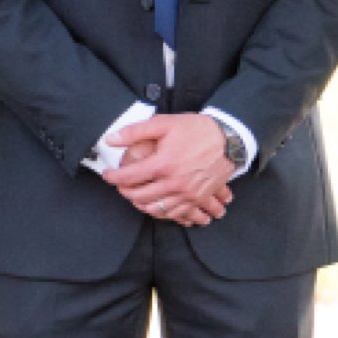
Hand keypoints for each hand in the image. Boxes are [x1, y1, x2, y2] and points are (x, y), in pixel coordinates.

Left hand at [101, 113, 234, 224]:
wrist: (229, 140)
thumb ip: (135, 131)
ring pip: (156, 209)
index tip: (108, 175)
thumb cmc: (198, 130)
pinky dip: (163, 213)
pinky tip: (157, 207)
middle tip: (121, 186)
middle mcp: (174, 182)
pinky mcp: (198, 198)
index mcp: (163, 164)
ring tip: (136, 197)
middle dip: (125, 192)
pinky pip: (176, 214)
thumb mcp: (165, 123)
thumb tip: (111, 139)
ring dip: (142, 205)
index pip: (129, 177)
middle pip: (140, 197)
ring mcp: (187, 193)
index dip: (113, 177)